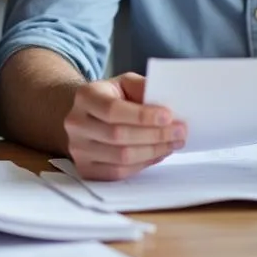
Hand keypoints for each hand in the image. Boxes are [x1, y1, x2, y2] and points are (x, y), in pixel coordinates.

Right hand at [64, 72, 185, 180]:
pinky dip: (143, 164)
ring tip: (173, 143)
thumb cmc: (112, 98)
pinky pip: (119, 172)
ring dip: (153, 151)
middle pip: (118, 135)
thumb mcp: (125, 84)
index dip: (142, 116)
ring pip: (121, 157)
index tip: (169, 116)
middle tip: (180, 131)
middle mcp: (76, 123)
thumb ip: (143, 87)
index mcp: (85, 97)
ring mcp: (78, 149)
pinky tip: (158, 153)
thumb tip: (166, 100)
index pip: (113, 110)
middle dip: (155, 135)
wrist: (88, 116)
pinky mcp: (85, 169)